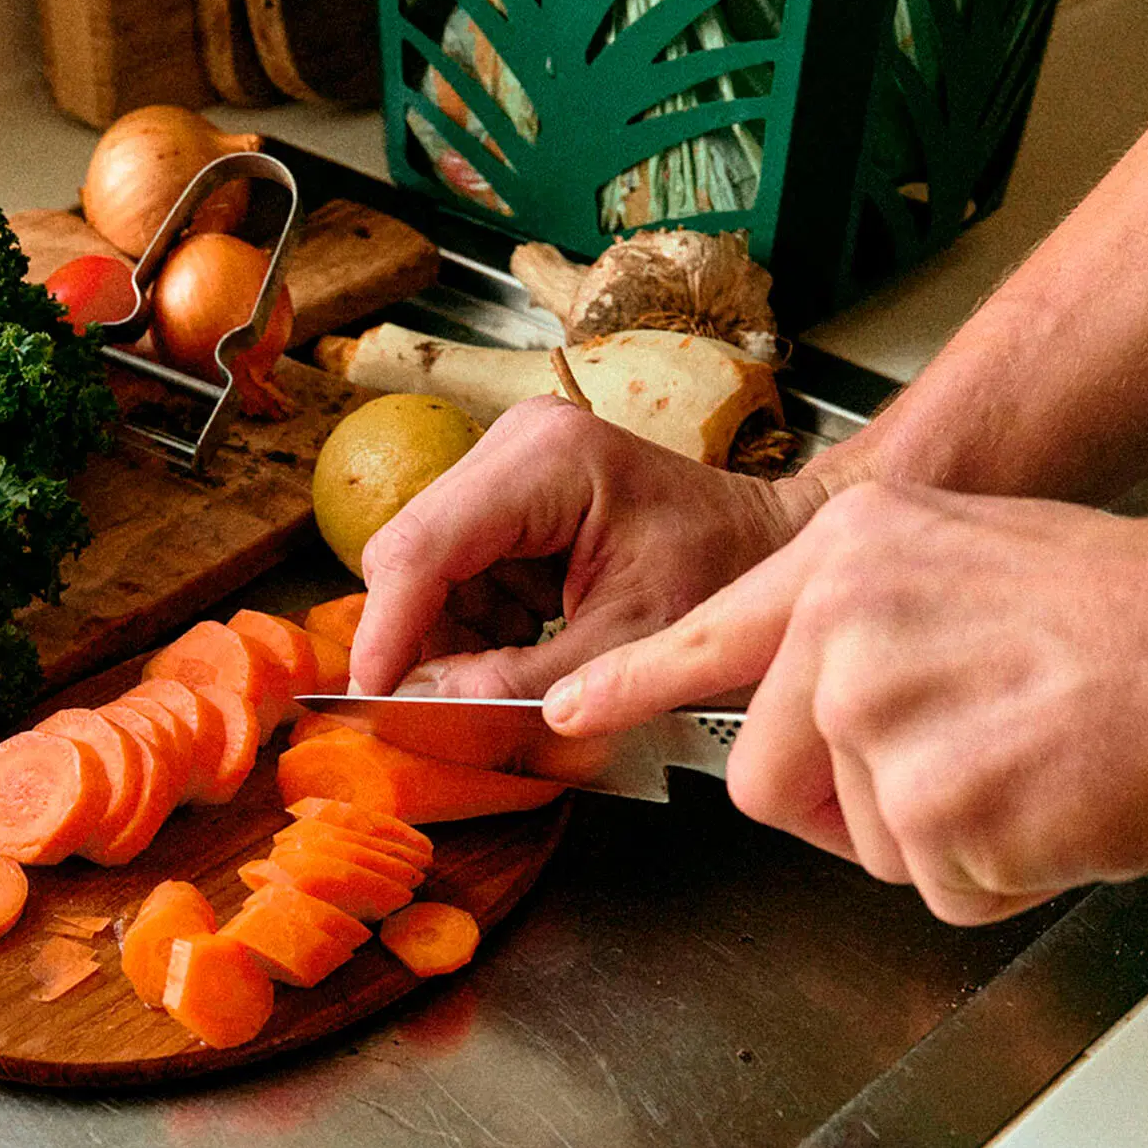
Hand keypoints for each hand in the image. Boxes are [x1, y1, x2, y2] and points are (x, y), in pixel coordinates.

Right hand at [350, 397, 826, 698]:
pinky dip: (479, 619)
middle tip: (457, 704)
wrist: (776, 543)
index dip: (388, 630)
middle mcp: (516, 442)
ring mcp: (509, 460)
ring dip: (455, 633)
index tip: (371, 698)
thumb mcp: (632, 643)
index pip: (423, 547)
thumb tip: (427, 706)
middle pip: (412, 552)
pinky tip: (535, 637)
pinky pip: (456, 568)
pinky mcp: (511, 489)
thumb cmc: (732, 577)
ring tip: (530, 664)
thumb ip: (524, 681)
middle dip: (424, 637)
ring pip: (426, 566)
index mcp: (546, 460)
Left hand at [540, 483, 1147, 923]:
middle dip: (840, 805)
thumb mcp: (968, 559)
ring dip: (932, 836)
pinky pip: (930, 883)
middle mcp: (841, 622)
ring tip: (1026, 766)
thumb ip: (863, 616)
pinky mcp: (929, 805)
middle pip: (761, 772)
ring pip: (852, 834)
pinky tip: (1055, 804)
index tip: (567, 712)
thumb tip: (800, 694)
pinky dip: (994, 872)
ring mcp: (878, 712)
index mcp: (848, 550)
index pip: (703, 633)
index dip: (629, 686)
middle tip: (950, 776)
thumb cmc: (1136, 617)